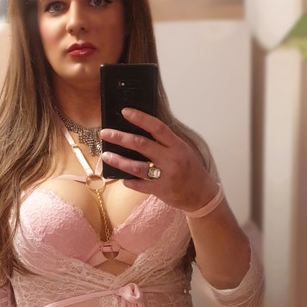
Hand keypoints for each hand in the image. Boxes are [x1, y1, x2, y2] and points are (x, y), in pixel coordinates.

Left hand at [100, 108, 218, 211]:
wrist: (202, 195)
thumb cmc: (190, 169)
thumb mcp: (182, 150)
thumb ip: (164, 142)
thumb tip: (140, 131)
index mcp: (177, 145)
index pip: (157, 127)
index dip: (140, 118)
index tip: (125, 112)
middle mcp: (171, 159)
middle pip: (141, 144)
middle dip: (120, 137)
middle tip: (105, 133)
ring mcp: (165, 176)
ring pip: (136, 166)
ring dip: (118, 160)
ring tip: (106, 155)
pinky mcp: (160, 190)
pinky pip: (139, 185)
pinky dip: (128, 180)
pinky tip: (120, 177)